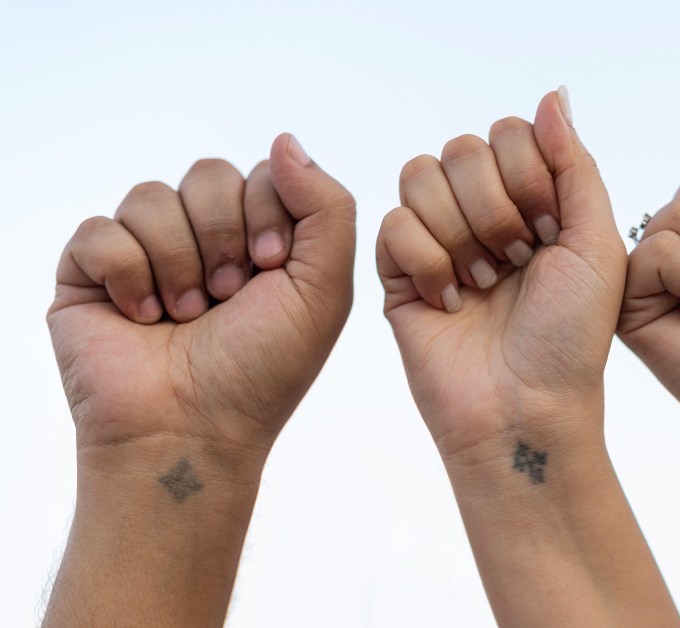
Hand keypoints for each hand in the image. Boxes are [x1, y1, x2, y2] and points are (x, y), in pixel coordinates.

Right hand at [47, 134, 355, 455]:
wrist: (193, 430)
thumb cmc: (263, 368)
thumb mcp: (325, 287)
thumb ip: (326, 206)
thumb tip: (285, 139)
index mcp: (261, 239)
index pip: (264, 173)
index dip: (269, 212)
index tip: (271, 267)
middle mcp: (204, 239)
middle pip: (208, 174)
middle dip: (223, 236)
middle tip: (228, 295)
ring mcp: (144, 253)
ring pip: (152, 197)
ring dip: (178, 262)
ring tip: (187, 315)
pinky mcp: (89, 274)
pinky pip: (100, 230)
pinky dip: (128, 275)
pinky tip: (142, 318)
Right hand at [377, 89, 625, 455]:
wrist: (526, 408)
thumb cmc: (571, 337)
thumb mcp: (596, 243)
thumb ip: (575, 164)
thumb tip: (553, 96)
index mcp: (533, 200)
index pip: (510, 134)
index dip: (529, 175)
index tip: (550, 232)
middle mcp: (484, 213)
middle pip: (462, 148)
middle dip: (496, 208)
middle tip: (518, 262)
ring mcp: (439, 241)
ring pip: (420, 175)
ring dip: (460, 232)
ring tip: (485, 283)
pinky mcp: (398, 273)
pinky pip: (392, 223)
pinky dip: (425, 261)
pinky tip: (451, 301)